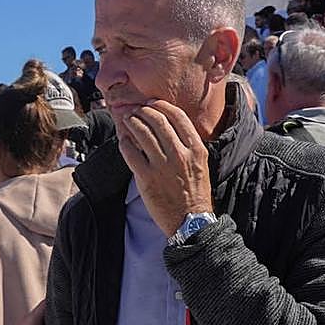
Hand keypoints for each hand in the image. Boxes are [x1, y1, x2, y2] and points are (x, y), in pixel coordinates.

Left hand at [117, 100, 212, 235]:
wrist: (190, 220)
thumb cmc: (195, 193)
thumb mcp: (201, 164)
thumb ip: (188, 145)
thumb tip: (169, 126)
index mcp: (196, 149)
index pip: (177, 116)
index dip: (161, 105)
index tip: (152, 103)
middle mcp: (180, 154)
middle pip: (157, 121)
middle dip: (143, 111)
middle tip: (135, 110)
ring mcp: (162, 166)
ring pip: (142, 133)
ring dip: (132, 122)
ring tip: (128, 120)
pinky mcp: (147, 178)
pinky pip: (131, 153)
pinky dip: (125, 143)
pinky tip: (123, 140)